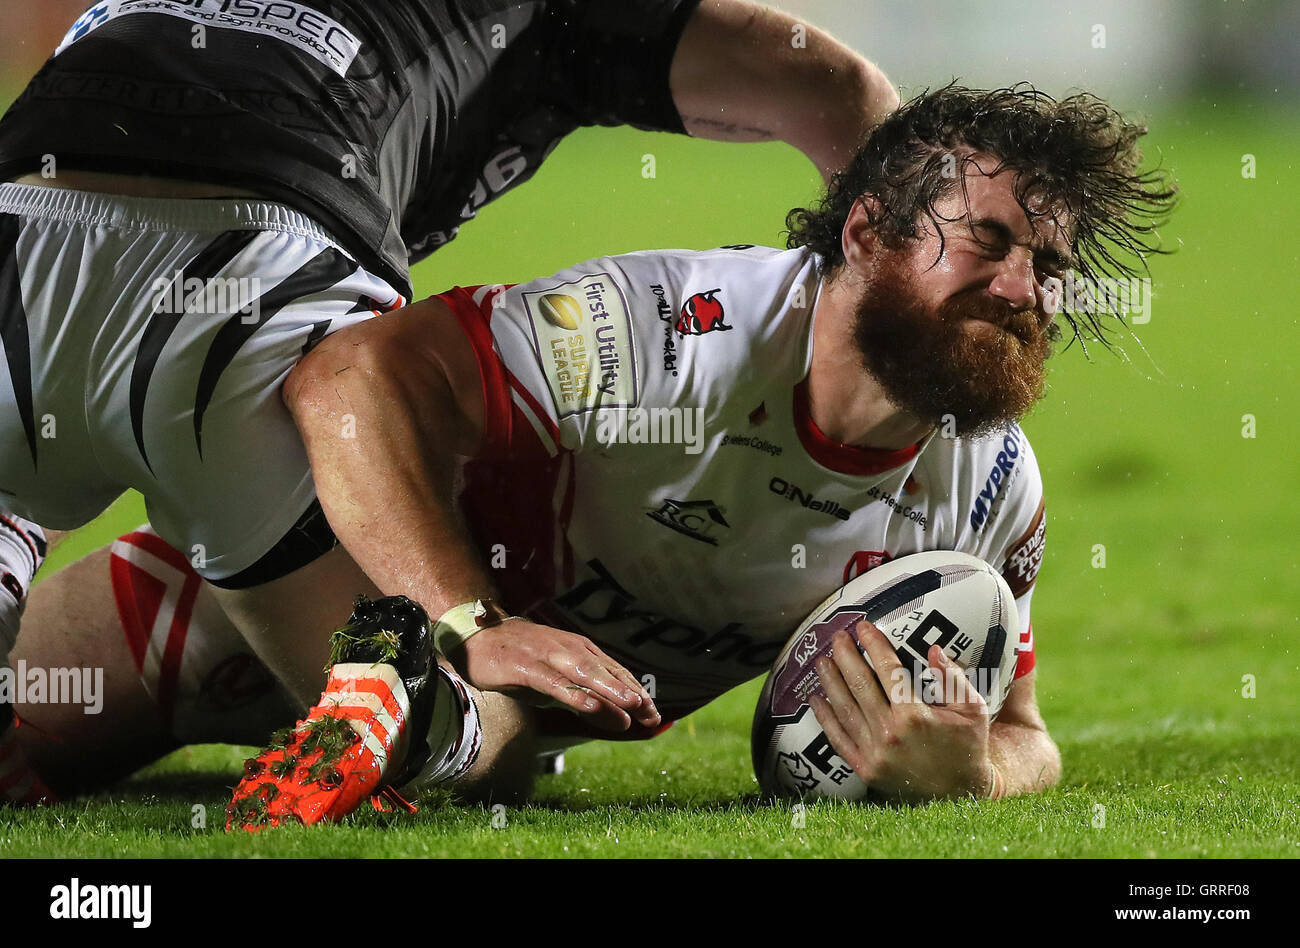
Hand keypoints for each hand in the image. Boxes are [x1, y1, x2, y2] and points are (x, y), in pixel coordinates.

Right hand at [455, 619, 660, 732]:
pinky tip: (589, 705)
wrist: (476, 638)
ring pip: (584, 673)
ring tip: (631, 705)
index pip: (614, 672)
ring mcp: (547, 655)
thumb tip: (619, 721)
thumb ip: (587, 702)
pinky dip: (573, 692)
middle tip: (651, 713)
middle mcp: (568, 649)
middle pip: (605, 672)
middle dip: (630, 693)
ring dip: (610, 689)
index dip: (635, 692)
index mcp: (579, 651)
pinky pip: (553, 682)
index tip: (654, 715)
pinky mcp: (525, 666)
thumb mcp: (557, 685)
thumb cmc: (521, 661)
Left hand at [809, 621, 996, 801]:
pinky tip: (815, 699)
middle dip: (845, 657)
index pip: (888, 670)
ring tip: (821, 661)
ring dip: (830, 682)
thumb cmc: (967, 745)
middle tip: (837, 637)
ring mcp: (874, 753)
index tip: (863, 627)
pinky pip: (839, 739)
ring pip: (844, 709)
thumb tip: (933, 649)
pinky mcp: (865, 769)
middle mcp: (890, 733)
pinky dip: (825, 718)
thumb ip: (953, 678)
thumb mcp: (972, 710)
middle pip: (859, 685)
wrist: (960, 792)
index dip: (874, 645)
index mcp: (915, 716)